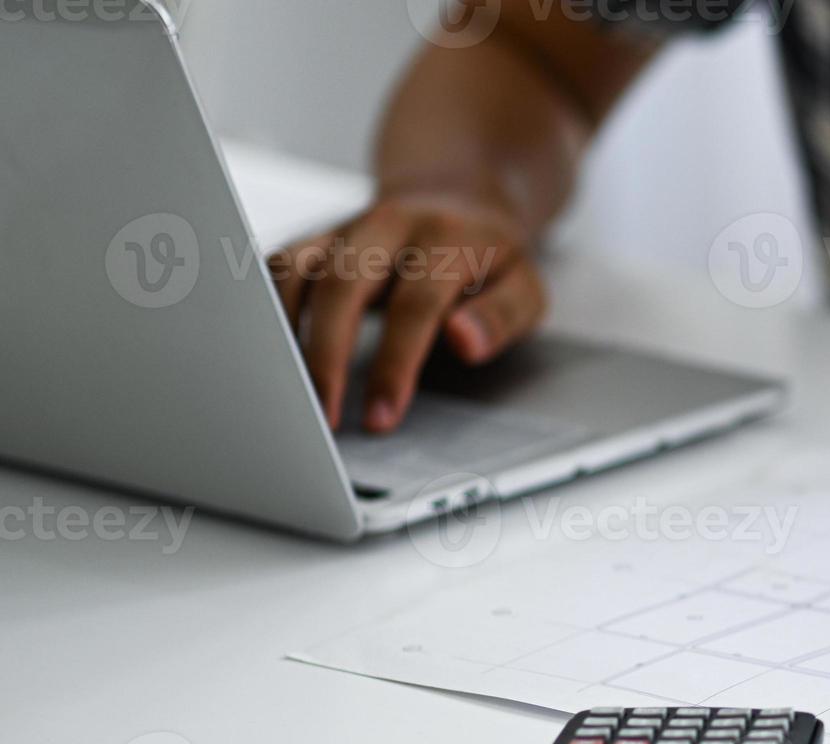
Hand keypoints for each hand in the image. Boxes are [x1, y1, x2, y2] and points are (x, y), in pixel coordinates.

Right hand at [269, 191, 546, 432]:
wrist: (458, 199)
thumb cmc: (492, 260)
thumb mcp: (524, 289)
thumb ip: (500, 318)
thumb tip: (464, 341)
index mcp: (447, 238)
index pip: (415, 305)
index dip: (395, 364)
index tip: (381, 416)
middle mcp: (389, 225)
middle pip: (342, 284)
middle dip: (326, 356)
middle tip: (322, 416)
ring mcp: (346, 228)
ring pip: (295, 271)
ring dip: (284, 336)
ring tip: (286, 394)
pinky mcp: (316, 238)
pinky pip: (276, 269)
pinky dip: (264, 310)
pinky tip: (268, 356)